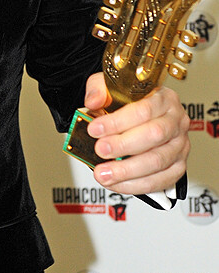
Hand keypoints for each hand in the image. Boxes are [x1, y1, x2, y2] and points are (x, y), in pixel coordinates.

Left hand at [83, 72, 189, 193]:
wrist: (136, 116)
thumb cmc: (127, 102)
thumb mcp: (110, 87)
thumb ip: (99, 90)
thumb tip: (94, 100)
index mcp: (164, 99)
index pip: (143, 109)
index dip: (117, 122)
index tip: (95, 129)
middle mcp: (176, 121)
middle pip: (154, 135)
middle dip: (123, 146)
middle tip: (100, 150)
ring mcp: (179, 145)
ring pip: (157, 161)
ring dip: (127, 170)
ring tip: (103, 173)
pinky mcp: (177, 166)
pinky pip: (160, 180)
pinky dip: (136, 185)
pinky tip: (116, 183)